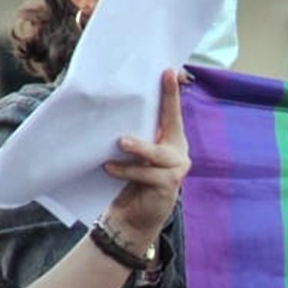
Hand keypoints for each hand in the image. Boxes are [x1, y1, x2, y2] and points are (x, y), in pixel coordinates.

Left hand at [100, 68, 188, 244]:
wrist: (133, 217)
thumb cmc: (131, 181)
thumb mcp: (133, 154)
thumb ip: (134, 136)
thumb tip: (112, 111)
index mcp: (171, 139)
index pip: (171, 112)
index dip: (172, 91)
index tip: (169, 70)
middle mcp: (178, 151)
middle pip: (173, 122)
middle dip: (169, 99)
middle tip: (165, 78)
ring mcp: (176, 169)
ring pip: (157, 153)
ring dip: (138, 147)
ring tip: (122, 142)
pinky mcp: (169, 186)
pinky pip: (145, 174)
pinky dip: (126, 170)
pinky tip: (109, 167)